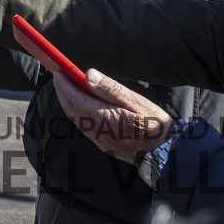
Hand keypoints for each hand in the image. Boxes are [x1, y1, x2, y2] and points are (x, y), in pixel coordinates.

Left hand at [52, 69, 172, 164]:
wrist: (165, 151)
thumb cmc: (154, 123)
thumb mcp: (135, 101)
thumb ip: (110, 88)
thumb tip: (88, 75)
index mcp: (104, 118)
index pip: (76, 99)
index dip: (64, 85)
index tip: (58, 72)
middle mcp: (97, 131)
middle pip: (72, 110)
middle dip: (63, 93)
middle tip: (59, 77)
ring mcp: (99, 140)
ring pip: (76, 119)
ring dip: (69, 103)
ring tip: (67, 87)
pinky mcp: (103, 144)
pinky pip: (84, 126)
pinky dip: (78, 112)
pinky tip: (81, 104)